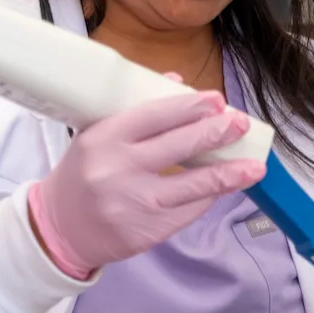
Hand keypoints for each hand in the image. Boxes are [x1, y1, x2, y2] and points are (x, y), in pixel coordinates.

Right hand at [28, 90, 265, 278]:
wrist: (60, 228)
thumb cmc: (83, 173)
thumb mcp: (97, 133)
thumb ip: (136, 109)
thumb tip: (177, 81)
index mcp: (104, 137)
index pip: (154, 115)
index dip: (189, 107)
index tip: (216, 100)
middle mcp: (117, 169)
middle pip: (179, 147)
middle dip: (216, 133)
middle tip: (240, 124)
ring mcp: (133, 203)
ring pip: (192, 185)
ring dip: (228, 175)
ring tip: (254, 167)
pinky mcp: (145, 232)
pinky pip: (187, 211)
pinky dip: (207, 197)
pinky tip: (224, 187)